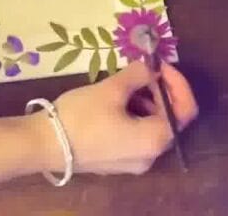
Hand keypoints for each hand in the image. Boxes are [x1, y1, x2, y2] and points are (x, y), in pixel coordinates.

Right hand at [40, 61, 197, 174]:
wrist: (43, 145)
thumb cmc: (81, 117)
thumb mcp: (111, 89)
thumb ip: (138, 75)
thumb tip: (150, 67)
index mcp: (156, 139)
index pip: (185, 109)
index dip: (177, 82)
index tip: (159, 64)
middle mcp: (150, 156)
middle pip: (169, 119)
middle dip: (160, 91)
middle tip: (142, 70)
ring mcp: (133, 163)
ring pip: (151, 127)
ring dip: (146, 102)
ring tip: (125, 83)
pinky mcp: (115, 162)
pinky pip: (135, 137)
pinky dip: (133, 116)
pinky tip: (114, 102)